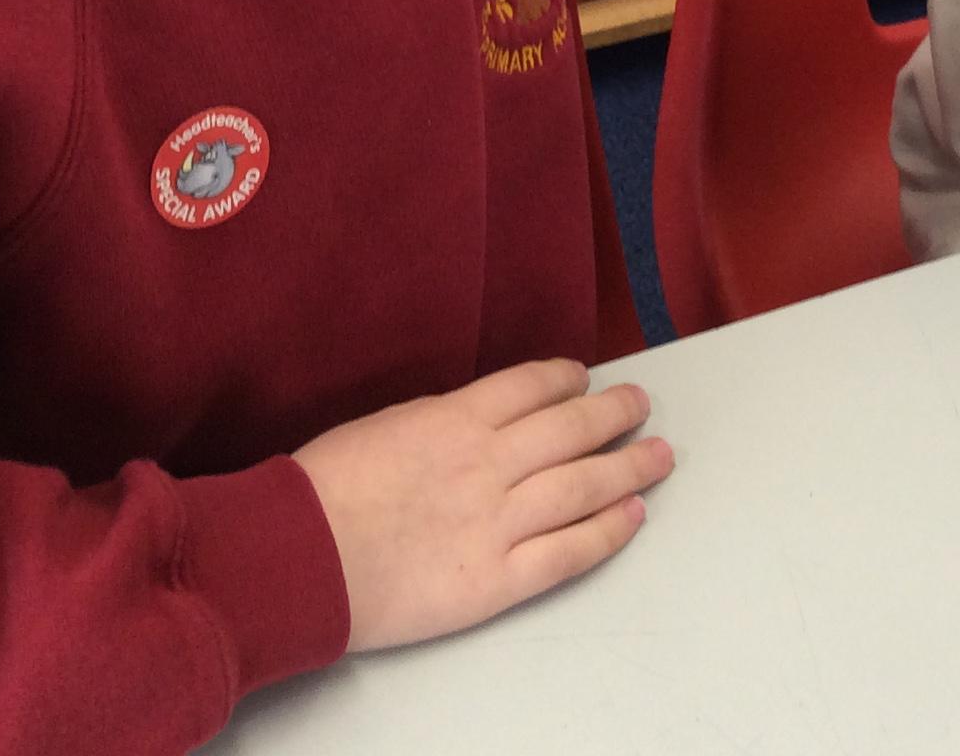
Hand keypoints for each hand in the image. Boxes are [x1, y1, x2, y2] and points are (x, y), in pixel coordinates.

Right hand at [293, 357, 674, 651]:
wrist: (300, 558)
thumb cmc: (322, 492)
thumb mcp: (382, 426)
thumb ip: (436, 422)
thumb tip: (472, 419)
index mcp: (454, 420)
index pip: (530, 387)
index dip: (565, 381)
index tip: (584, 379)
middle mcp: (487, 464)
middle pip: (571, 430)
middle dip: (614, 414)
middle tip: (639, 405)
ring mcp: (496, 523)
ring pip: (582, 486)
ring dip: (628, 468)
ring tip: (658, 455)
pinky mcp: (495, 581)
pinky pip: (567, 553)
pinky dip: (606, 532)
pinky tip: (632, 516)